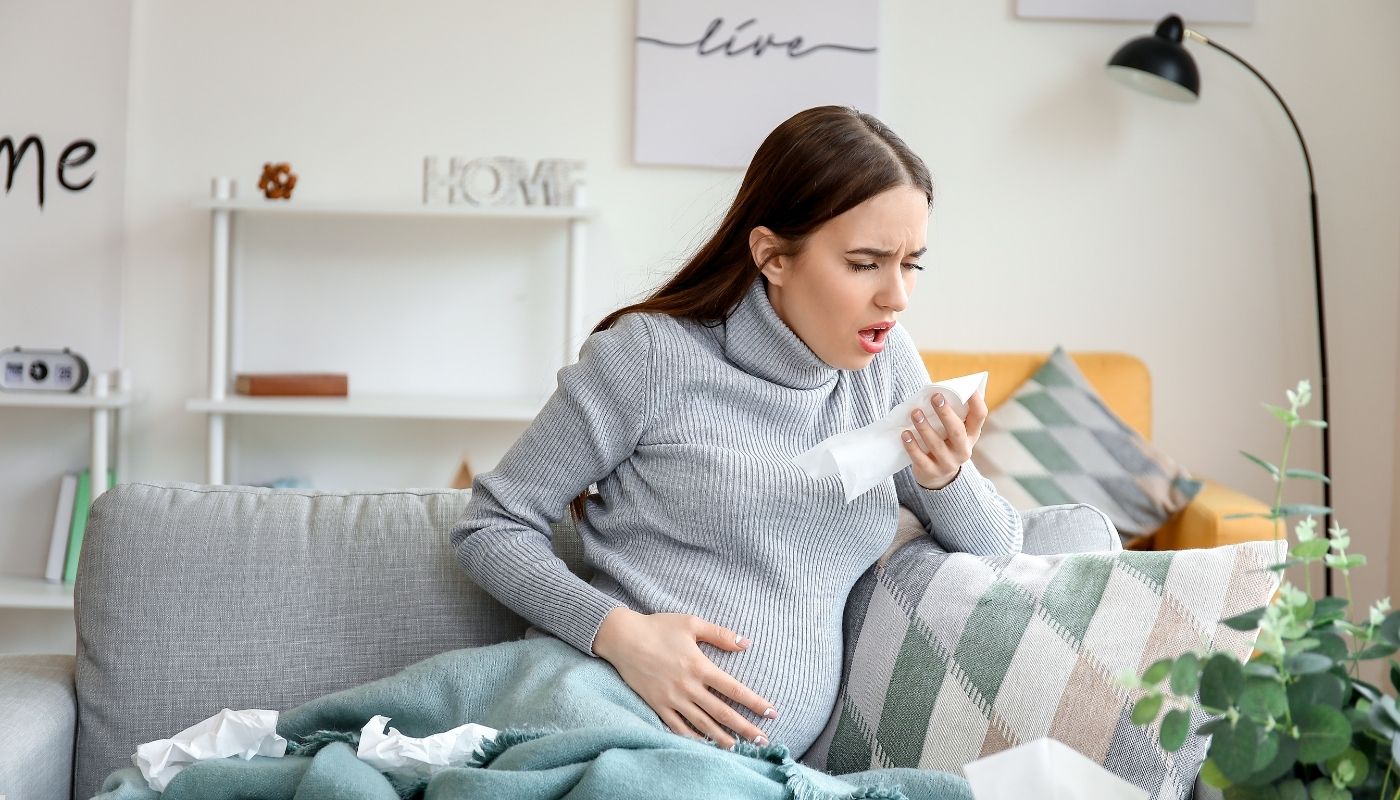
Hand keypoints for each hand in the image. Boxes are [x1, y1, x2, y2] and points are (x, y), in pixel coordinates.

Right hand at [593, 607, 777, 748]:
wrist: (622, 638)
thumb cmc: (658, 627)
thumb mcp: (691, 623)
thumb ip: (720, 634)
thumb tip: (746, 643)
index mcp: (700, 666)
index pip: (734, 689)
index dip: (755, 702)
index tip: (772, 713)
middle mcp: (688, 686)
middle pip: (722, 712)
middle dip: (745, 728)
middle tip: (763, 740)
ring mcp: (672, 698)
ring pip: (702, 724)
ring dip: (722, 738)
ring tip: (738, 748)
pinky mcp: (657, 705)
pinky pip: (677, 727)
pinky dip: (692, 738)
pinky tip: (704, 745)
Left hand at [901, 390, 987, 489]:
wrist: (937, 476)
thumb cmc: (944, 442)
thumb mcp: (952, 431)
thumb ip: (950, 414)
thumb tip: (937, 390)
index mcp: (971, 435)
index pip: (979, 417)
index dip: (976, 402)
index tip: (970, 389)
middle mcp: (963, 450)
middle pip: (957, 431)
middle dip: (946, 413)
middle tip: (935, 397)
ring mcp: (948, 463)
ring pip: (937, 445)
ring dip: (925, 428)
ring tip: (915, 413)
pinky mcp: (932, 472)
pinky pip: (921, 459)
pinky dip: (912, 446)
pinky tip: (905, 434)